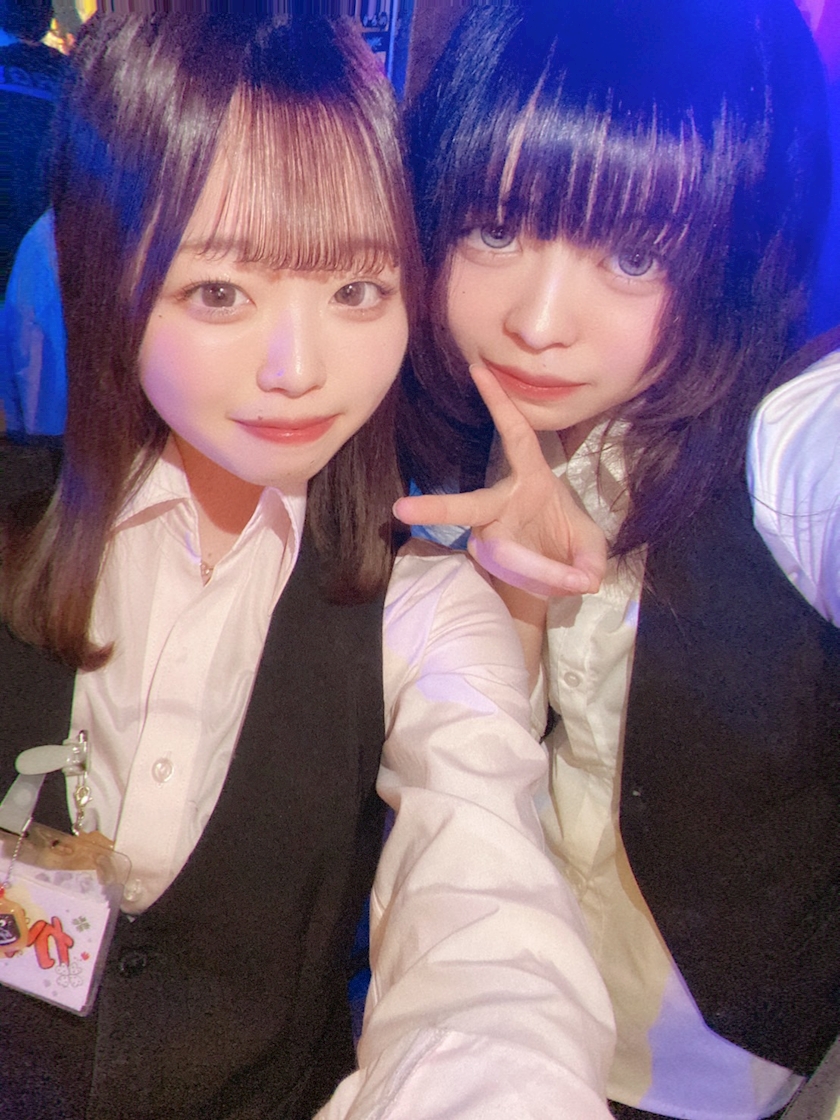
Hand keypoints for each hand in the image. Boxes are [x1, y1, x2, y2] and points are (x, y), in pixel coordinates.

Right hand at [394, 365, 606, 596]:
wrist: (554, 574)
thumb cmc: (568, 542)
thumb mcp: (591, 546)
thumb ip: (592, 558)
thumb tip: (586, 581)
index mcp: (531, 478)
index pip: (515, 435)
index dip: (499, 405)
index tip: (479, 371)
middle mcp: (502, 505)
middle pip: (469, 506)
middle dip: (437, 509)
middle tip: (402, 510)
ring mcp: (491, 537)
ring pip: (500, 554)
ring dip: (535, 569)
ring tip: (570, 580)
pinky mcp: (491, 564)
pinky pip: (511, 574)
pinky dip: (542, 581)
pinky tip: (563, 584)